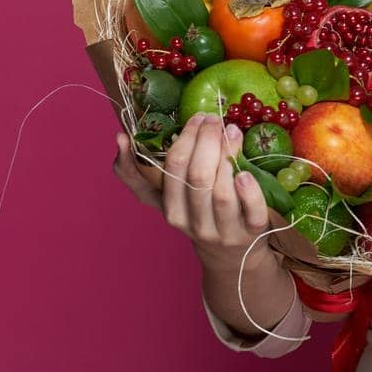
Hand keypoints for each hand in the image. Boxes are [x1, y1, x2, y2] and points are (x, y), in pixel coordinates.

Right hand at [115, 113, 274, 274]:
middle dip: (207, 140)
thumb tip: (121, 137)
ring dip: (228, 157)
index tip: (194, 117)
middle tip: (215, 119)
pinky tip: (246, 173)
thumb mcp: (174, 196)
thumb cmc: (201, 213)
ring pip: (221, 193)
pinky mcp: (250, 232)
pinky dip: (249, 191)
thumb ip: (150, 171)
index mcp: (172, 209)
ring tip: (232, 132)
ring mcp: (222, 230)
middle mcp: (194, 222)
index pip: (173, 170)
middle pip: (197, 176)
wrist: (232, 254)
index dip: (183, 139)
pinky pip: (250, 211)